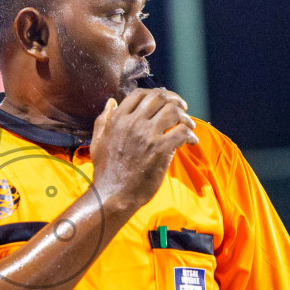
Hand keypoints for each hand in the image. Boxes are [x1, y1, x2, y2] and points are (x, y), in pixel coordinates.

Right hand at [89, 88, 198, 214]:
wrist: (113, 195)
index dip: (157, 94)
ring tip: (190, 126)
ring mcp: (147, 135)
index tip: (166, 100)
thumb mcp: (97, 142)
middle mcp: (133, 122)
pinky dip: (190, 135)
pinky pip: (182, 132)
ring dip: (185, 117)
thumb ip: (103, 120)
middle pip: (160, 98)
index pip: (141, 94)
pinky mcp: (160, 150)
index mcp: (118, 119)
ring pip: (173, 112)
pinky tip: (191, 141)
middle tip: (183, 109)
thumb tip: (111, 102)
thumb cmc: (106, 172)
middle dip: (175, 101)